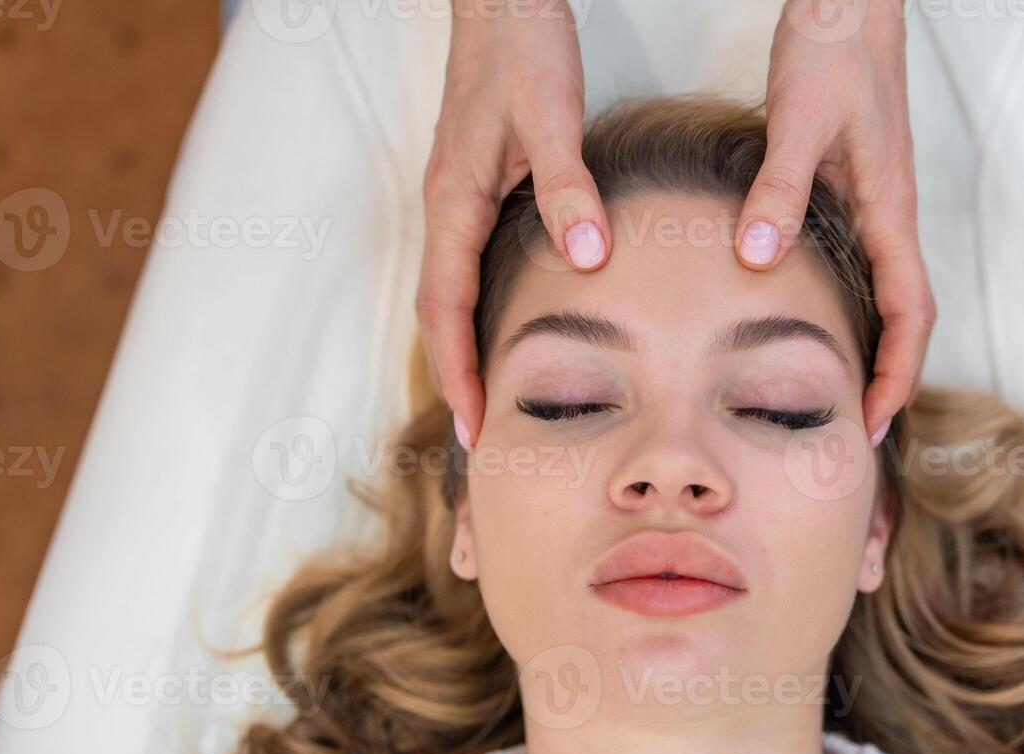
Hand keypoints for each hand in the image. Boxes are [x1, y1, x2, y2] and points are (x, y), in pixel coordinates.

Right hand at [415, 0, 610, 449]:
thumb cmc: (521, 49)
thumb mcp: (551, 117)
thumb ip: (568, 189)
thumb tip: (588, 260)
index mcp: (455, 199)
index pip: (445, 306)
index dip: (458, 369)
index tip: (474, 423)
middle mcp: (446, 205)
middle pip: (436, 310)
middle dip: (452, 374)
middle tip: (476, 435)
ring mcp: (454, 196)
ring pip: (445, 289)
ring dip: (458, 346)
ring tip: (483, 397)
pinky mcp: (472, 185)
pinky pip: (462, 264)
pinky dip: (470, 309)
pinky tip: (496, 325)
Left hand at [735, 0, 935, 447]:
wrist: (851, 4)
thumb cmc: (835, 52)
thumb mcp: (800, 122)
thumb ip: (779, 190)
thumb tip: (758, 259)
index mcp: (890, 209)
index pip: (911, 313)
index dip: (897, 372)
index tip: (874, 421)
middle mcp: (892, 215)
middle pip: (908, 316)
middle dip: (891, 377)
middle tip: (859, 430)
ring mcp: (878, 205)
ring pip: (889, 294)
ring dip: (875, 348)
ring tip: (841, 394)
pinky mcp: (857, 190)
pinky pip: (866, 267)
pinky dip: (855, 308)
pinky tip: (819, 322)